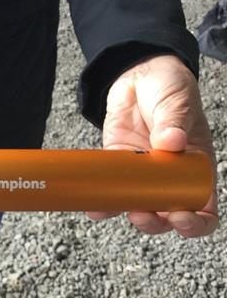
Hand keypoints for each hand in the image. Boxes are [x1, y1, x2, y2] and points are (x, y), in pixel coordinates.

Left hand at [87, 54, 217, 237]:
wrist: (140, 76)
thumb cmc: (170, 89)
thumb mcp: (177, 101)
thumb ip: (173, 122)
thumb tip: (171, 142)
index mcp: (196, 165)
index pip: (203, 204)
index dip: (196, 221)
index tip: (181, 217)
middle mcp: (170, 175)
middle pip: (167, 214)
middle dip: (156, 221)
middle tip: (144, 213)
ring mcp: (143, 173)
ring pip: (138, 207)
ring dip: (129, 214)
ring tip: (120, 207)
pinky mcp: (119, 165)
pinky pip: (112, 189)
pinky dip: (102, 201)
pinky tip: (94, 207)